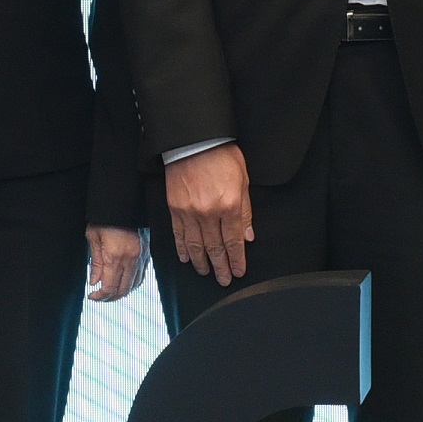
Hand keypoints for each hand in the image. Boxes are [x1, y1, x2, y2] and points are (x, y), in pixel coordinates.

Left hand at [87, 226, 143, 301]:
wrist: (124, 204)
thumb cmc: (105, 219)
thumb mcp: (93, 238)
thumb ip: (95, 263)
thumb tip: (94, 281)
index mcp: (115, 257)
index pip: (109, 286)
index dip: (100, 296)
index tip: (92, 296)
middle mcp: (130, 260)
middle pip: (122, 289)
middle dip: (110, 298)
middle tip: (100, 298)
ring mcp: (140, 257)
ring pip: (134, 285)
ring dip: (122, 292)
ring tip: (111, 293)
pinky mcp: (146, 254)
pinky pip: (141, 275)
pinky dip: (132, 284)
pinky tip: (124, 284)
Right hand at [164, 143, 252, 284]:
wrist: (194, 140)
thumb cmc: (222, 155)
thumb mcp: (243, 180)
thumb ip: (245, 210)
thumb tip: (247, 236)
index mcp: (229, 206)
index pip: (234, 241)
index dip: (236, 260)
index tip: (238, 272)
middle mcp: (209, 213)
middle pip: (215, 248)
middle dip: (220, 267)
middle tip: (224, 280)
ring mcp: (189, 212)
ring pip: (195, 245)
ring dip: (202, 262)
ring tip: (206, 273)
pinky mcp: (175, 208)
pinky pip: (179, 234)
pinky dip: (182, 248)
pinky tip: (186, 258)